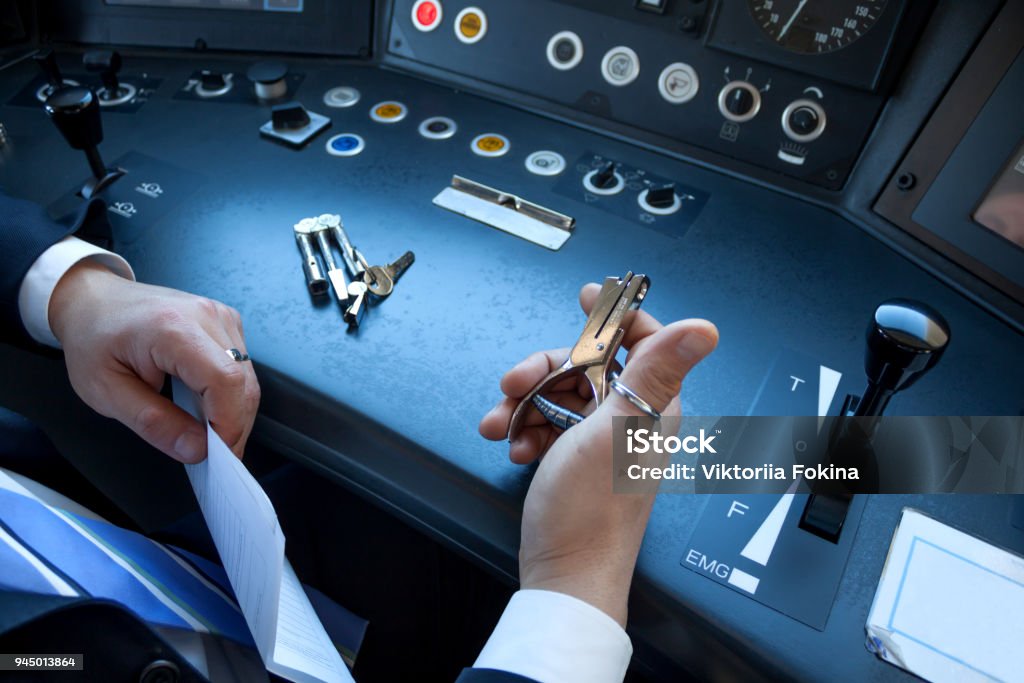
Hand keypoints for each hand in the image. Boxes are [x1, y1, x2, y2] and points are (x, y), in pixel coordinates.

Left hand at [48, 259, 260, 462]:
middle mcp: (205, 316)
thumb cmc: (94, 339)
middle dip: (233, 426)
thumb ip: (152, 422)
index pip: (224, 380)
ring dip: (233, 412)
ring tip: (206, 432)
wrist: (95, 300)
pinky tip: (208, 405)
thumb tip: (196, 449)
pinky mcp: (226, 322)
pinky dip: (231, 394)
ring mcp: (220, 316)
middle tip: (209, 454)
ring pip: (248, 377)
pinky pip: (243, 367)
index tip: (214, 453)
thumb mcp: (105, 391)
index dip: (228, 422)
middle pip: (243, 382)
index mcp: (172, 327)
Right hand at [480, 283, 717, 625]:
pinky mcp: (575, 457)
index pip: (643, 339)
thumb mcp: (617, 429)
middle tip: (513, 383)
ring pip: (558, 393)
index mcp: (652, 404)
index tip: (585, 296)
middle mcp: (631, 416)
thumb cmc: (593, 509)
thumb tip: (705, 328)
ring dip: (523, 404)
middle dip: (542, 370)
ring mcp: (601, 438)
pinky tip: (512, 448)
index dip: (615, 315)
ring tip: (500, 424)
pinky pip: (546, 424)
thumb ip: (654, 371)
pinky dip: (524, 431)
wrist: (564, 572)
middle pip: (585, 364)